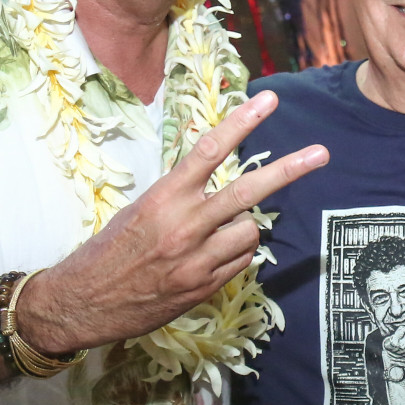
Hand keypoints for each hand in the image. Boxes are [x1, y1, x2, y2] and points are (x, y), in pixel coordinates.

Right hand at [20, 91, 325, 354]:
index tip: (268, 101)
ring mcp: (197, 260)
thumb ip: (180, 196)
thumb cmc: (108, 251)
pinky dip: (235, 253)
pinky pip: (241, 260)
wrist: (82, 302)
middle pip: (248, 190)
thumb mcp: (139, 210)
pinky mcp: (205, 287)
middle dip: (289, 169)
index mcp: (162, 198)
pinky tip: (210, 257)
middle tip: (321, 152)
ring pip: (250, 229)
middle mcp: (184, 226)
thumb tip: (219, 184)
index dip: (242, 123)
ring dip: (244, 225)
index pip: (209, 151)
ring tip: (216, 233)